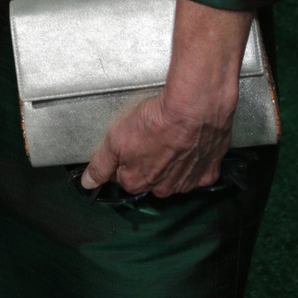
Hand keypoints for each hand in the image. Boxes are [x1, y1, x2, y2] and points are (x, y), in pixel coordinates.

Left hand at [80, 0, 253, 199]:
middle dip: (149, 162)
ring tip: (171, 137)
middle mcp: (163, 189)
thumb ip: (101, 165)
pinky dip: (195, 161)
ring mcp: (188, 182)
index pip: (123, 177)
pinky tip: (190, 143)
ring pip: (175, 176)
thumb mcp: (115, 139)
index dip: (124, 159)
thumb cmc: (157, 120)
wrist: (195, 108)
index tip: (128, 144)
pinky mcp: (209, 172)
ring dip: (172, 162)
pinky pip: (199, 171)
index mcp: (137, 182)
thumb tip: (88, 183)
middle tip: (151, 137)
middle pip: (150, 178)